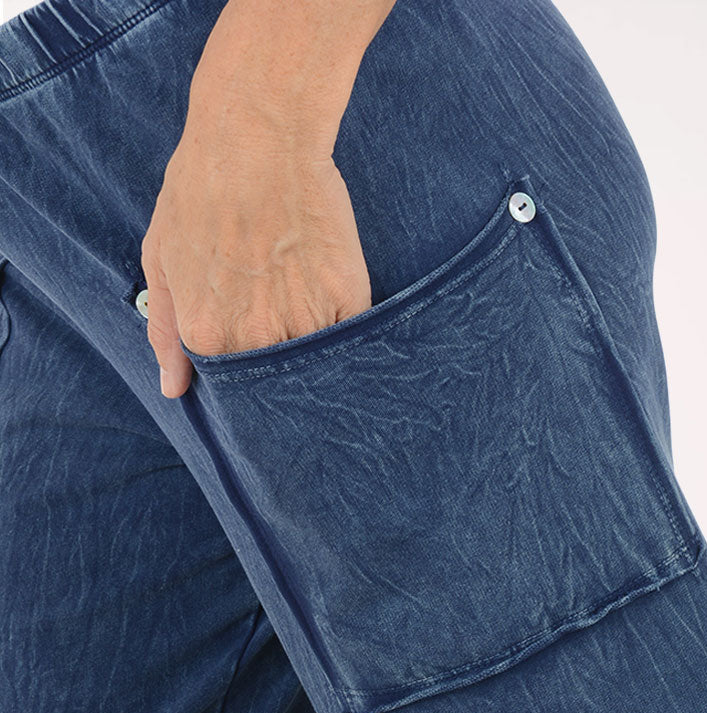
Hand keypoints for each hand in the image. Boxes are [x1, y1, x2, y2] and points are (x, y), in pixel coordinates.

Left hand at [141, 121, 371, 397]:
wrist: (257, 136)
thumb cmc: (202, 187)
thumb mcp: (161, 256)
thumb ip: (165, 331)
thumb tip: (173, 389)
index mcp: (209, 335)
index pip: (231, 390)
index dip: (241, 380)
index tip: (248, 361)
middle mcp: (257, 337)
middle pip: (276, 384)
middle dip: (279, 374)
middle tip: (278, 332)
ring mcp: (305, 320)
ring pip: (316, 366)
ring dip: (314, 353)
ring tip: (304, 308)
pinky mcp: (347, 298)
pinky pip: (352, 337)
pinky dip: (346, 330)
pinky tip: (332, 297)